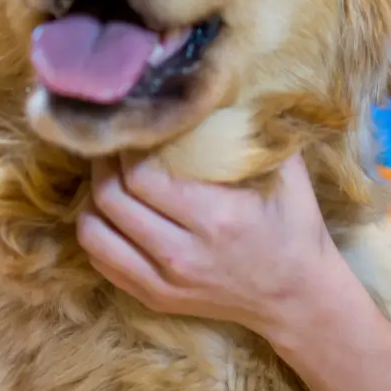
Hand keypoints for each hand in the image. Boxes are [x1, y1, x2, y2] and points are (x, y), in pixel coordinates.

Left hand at [77, 153, 344, 339]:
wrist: (298, 300)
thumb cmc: (294, 229)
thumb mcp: (289, 176)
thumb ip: (258, 131)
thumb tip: (223, 90)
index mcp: (216, 217)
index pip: (141, 175)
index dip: (128, 146)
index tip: (135, 127)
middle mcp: (183, 254)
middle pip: (110, 199)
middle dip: (104, 163)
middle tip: (114, 144)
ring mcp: (164, 282)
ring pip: (93, 233)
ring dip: (93, 198)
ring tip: (109, 176)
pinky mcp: (154, 299)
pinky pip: (101, 261)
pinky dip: (97, 232)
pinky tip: (113, 212)